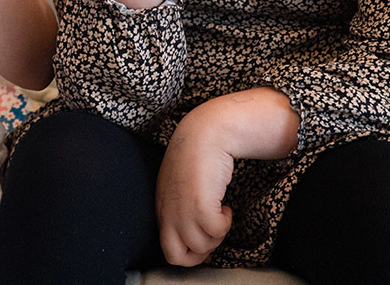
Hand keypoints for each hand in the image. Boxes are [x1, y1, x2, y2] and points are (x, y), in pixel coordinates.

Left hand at [155, 112, 235, 265]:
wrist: (205, 132)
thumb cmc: (196, 155)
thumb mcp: (180, 185)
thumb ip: (181, 206)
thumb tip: (197, 229)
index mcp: (162, 208)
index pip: (168, 249)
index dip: (190, 250)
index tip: (206, 237)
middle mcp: (169, 212)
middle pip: (178, 256)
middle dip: (200, 253)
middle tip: (213, 233)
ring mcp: (183, 210)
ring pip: (201, 246)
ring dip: (217, 235)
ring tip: (221, 214)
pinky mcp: (200, 205)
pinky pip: (216, 231)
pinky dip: (225, 223)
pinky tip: (226, 207)